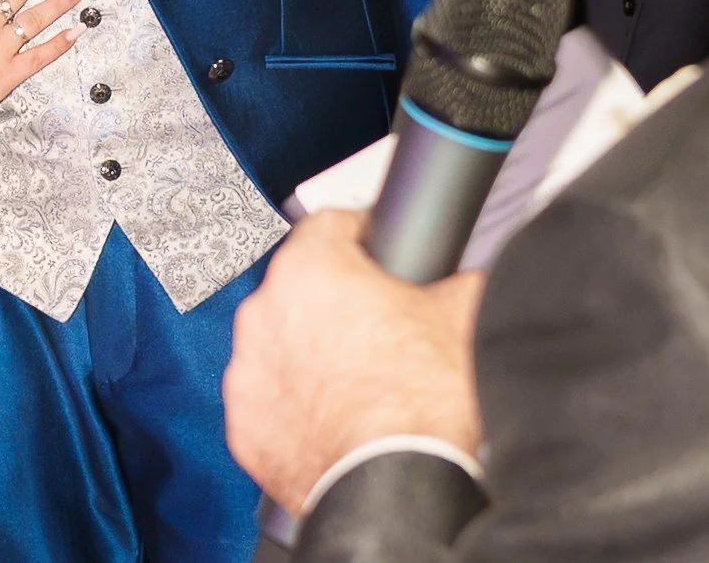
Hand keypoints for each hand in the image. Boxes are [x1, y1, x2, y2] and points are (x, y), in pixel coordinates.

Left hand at [224, 210, 485, 513]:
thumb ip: (456, 275)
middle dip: (336, 301)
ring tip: (360, 379)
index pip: (330, 223)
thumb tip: (463, 274)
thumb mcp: (464, 309)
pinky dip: (296, 404)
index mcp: (310, 269)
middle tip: (379, 327)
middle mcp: (265, 313)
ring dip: (311, 352)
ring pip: (281, 343)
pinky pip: (271, 399)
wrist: (398, 486)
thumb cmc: (420, 402)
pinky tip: (336, 416)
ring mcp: (248, 373)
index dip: (362, 235)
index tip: (377, 254)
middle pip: (301, 287)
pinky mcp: (244, 427)